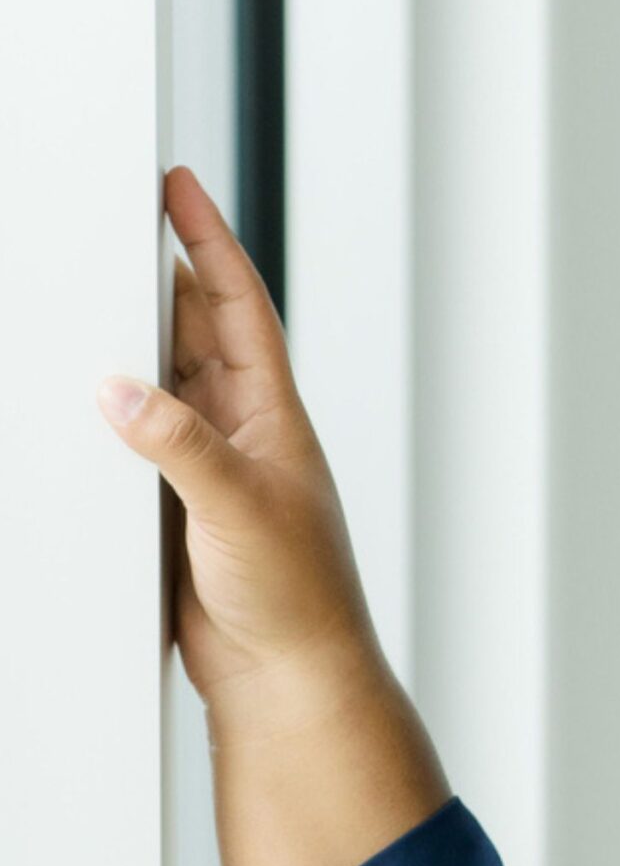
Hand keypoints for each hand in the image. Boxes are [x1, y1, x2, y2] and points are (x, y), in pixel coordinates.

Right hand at [96, 163, 385, 728]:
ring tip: (81, 291)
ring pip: (158, 385)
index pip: (235, 307)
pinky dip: (106, 415)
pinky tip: (75, 398)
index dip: (208, 241)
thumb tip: (120, 390)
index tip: (178, 183)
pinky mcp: (177, 511)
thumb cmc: (297, 601)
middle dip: (152, 275)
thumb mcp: (239, 510)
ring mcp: (208, 471)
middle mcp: (242, 435)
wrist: (289, 682)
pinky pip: (134, 443)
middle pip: (189, 332)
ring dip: (124, 344)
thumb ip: (182, 447)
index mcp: (272, 418)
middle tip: (108, 221)